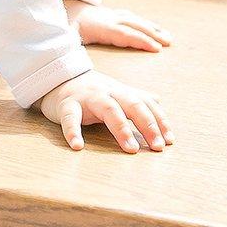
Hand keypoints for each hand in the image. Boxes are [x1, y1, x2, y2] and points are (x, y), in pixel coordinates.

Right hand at [37, 69, 173, 152]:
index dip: (159, 121)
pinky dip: (73, 131)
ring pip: (108, 109)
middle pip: (131, 104)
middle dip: (147, 124)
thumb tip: (158, 100)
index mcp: (121, 91)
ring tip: (130, 149)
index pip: (145, 104)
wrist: (56, 77)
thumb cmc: (91, 90)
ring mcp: (87, 97)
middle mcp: (107, 92)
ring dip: (121, 129)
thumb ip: (136, 97)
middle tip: (157, 146)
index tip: (169, 140)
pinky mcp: (66, 104)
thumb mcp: (115, 92)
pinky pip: (70, 118)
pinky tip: (78, 146)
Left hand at [64, 0, 173, 51]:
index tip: (156, 49)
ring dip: (152, 28)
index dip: (141, 41)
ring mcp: (110, 15)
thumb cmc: (64, 27)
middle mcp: (108, 18)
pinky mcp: (110, 14)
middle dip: (153, 34)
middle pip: (134, 26)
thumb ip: (71, 45)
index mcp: (100, 27)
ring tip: (168, 37)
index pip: (124, 34)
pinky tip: (153, 28)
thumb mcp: (64, 36)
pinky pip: (131, 17)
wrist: (60, 7)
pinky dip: (144, 23)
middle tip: (169, 43)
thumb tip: (76, 53)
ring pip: (135, 20)